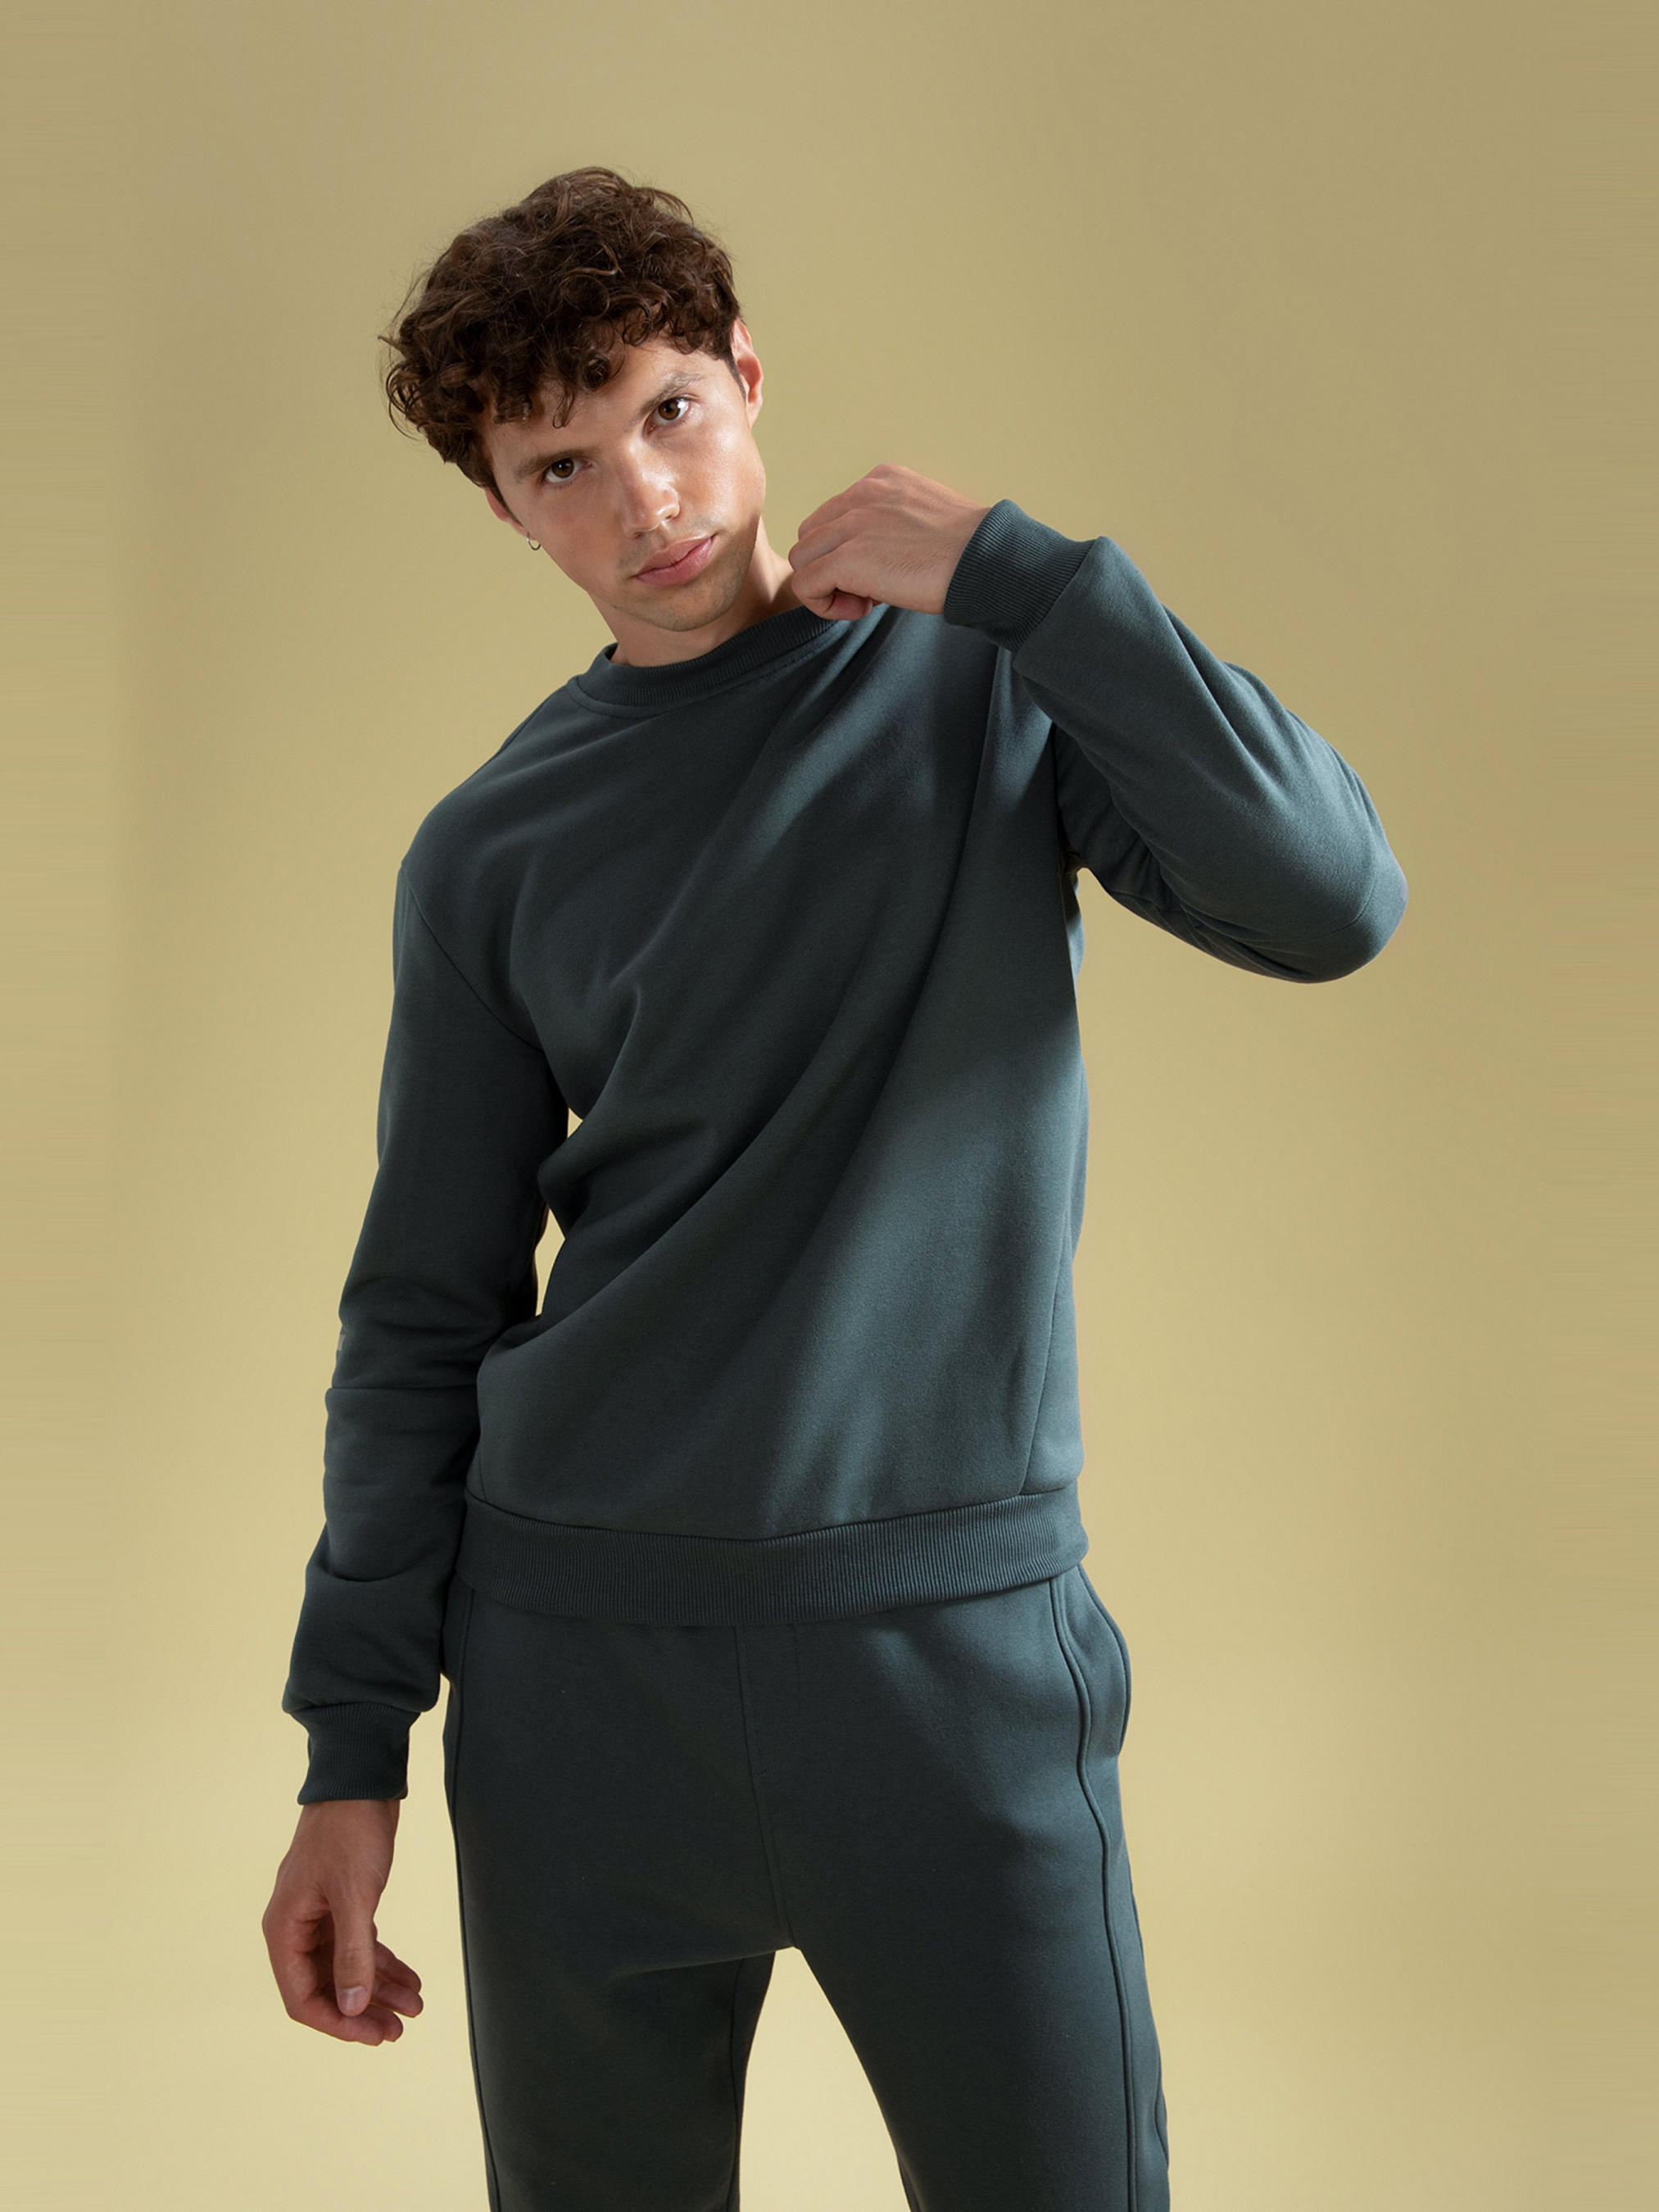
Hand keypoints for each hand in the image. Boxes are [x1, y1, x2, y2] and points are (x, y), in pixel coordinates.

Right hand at [262, 1798, 421, 2045]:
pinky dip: (383, 1963)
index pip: (302, 1997)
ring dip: (379, 1989)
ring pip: (347, 1969)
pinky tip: (410, 1979)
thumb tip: (353, 2008)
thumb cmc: (349, 1832)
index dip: (338, 2022)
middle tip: (400, 2030)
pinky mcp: (343, 1903)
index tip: (374, 2035)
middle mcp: (296, 1927)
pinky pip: (360, 1946)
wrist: (362, 1779)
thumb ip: (353, 1955)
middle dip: (364, 2010)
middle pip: (326, 1987)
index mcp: (284, 1929)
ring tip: (415, 2008)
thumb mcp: (355, 1896)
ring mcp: (320, 1916)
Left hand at [787, 464, 991, 621]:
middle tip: (871, 592)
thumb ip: (892, 526)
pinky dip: (825, 606)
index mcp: (881, 480)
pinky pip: (805, 584)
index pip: (833, 517)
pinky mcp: (848, 556)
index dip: (847, 553)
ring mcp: (852, 523)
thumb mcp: (926, 522)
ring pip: (803, 559)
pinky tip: (861, 611)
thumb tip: (873, 561)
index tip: (882, 574)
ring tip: (866, 602)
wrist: (988, 561)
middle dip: (831, 569)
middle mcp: (861, 494)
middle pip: (811, 537)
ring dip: (827, 588)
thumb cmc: (970, 553)